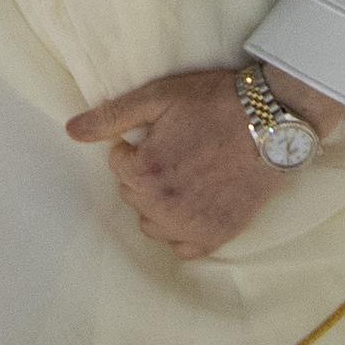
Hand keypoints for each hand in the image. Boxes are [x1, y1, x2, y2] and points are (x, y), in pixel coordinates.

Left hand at [63, 64, 344, 260]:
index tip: (162, 132)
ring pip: (153, 224)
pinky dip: (182, 230)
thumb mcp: (159, 96)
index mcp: (145, 173)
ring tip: (186, 176)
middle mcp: (164, 207)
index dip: (137, 146)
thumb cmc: (216, 103)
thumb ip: (111, 117)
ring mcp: (191, 226)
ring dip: (160, 204)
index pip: (119, 166)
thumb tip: (71, 131)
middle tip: (177, 150)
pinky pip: (182, 248)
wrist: (274, 123)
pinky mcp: (217, 236)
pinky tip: (195, 205)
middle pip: (134, 195)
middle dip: (146, 174)